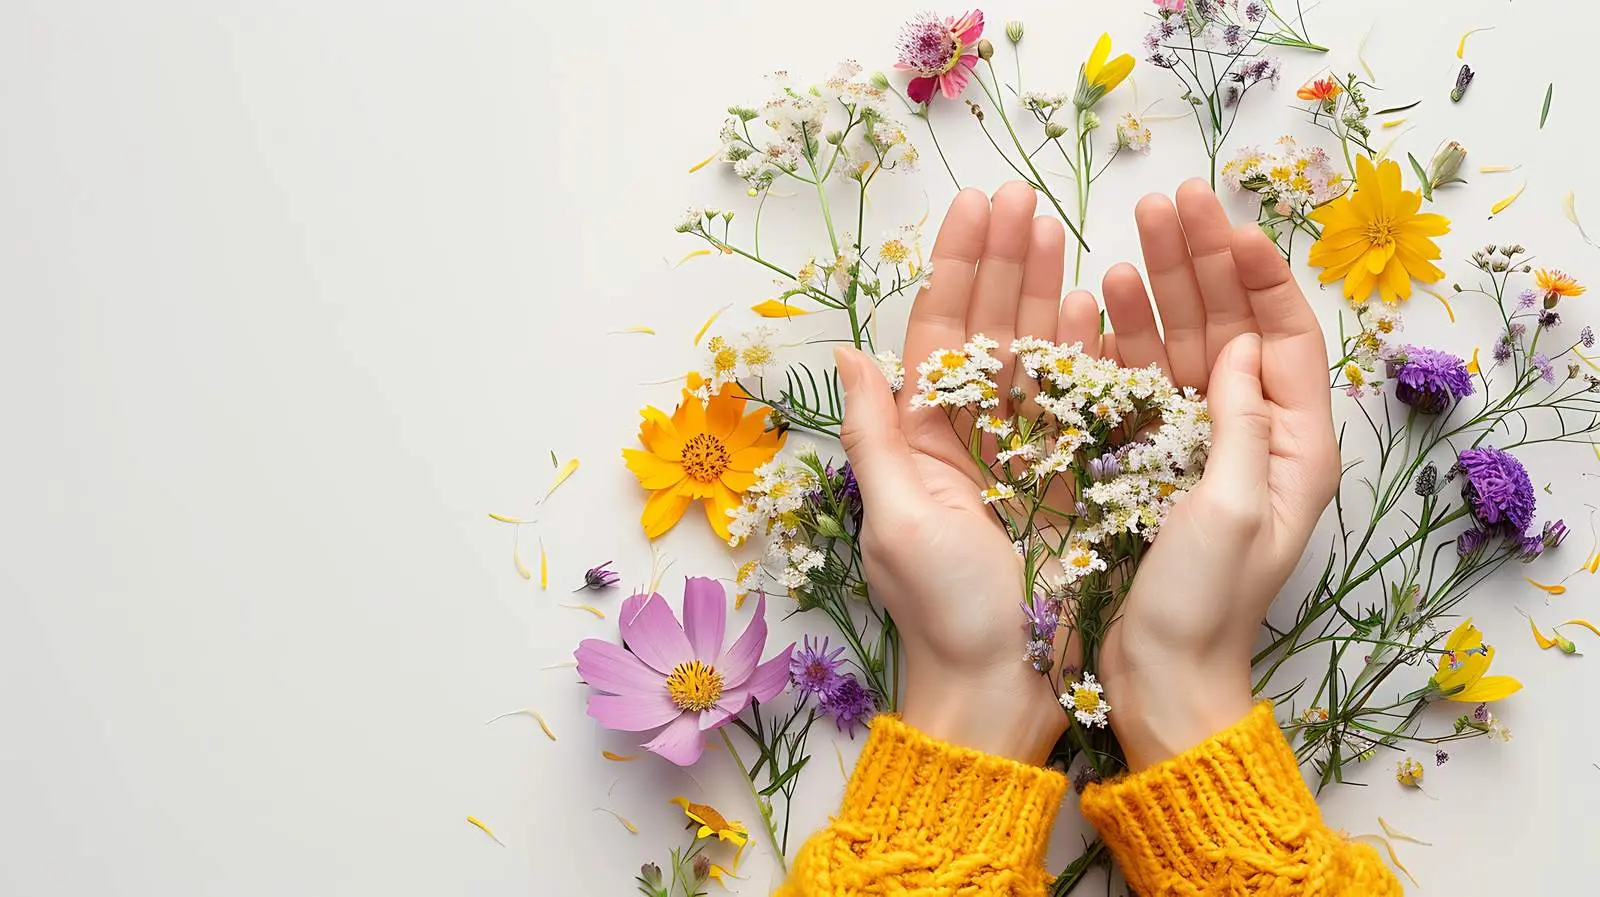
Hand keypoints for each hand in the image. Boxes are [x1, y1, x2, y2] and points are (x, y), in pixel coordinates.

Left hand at [834, 181, 1088, 763]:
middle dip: (1003, 262)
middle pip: (988, 331)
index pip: (939, 335)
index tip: (976, 209)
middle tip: (1024, 197)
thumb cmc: (944, 613)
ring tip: (1057, 226)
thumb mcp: (897, 519)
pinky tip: (1095, 303)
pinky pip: (1079, 405)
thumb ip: (876, 434)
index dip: (958, 270)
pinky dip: (1088, 354)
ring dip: (1044, 290)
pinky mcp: (1070, 480)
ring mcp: (1023, 457)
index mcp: (919, 442)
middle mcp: (968, 439)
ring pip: (1034, 356)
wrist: (1002, 691)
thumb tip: (847, 355)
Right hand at [1091, 182, 1340, 769]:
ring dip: (1160, 288)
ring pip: (1180, 346)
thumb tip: (1235, 341)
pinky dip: (1122, 339)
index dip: (1257, 276)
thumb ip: (1240, 420)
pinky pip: (1137, 383)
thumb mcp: (1232, 507)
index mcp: (1292, 447)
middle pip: (1229, 327)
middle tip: (1168, 201)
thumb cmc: (1201, 604)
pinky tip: (1103, 296)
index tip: (1224, 225)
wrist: (1157, 677)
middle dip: (1202, 262)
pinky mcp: (1145, 461)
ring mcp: (1194, 445)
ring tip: (1132, 233)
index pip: (1285, 337)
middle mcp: (1249, 437)